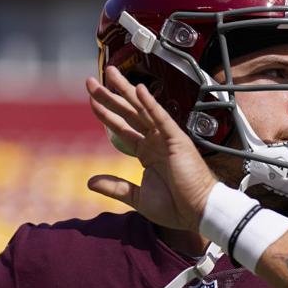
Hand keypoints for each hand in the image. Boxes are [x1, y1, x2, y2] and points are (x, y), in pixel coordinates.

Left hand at [85, 66, 218, 232]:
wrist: (198, 212)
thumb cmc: (175, 207)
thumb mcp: (137, 198)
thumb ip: (115, 187)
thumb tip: (90, 182)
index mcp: (148, 153)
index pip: (122, 128)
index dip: (107, 114)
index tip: (92, 101)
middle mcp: (155, 141)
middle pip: (129, 113)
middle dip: (110, 96)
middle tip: (91, 81)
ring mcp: (166, 138)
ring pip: (142, 109)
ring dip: (126, 91)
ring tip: (110, 74)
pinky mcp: (177, 140)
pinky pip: (161, 118)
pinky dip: (150, 104)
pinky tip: (139, 90)